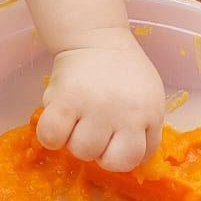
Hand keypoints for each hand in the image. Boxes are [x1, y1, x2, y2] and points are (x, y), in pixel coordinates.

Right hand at [36, 29, 164, 172]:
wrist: (97, 39)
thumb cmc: (126, 73)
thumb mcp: (151, 100)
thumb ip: (146, 130)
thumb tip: (133, 160)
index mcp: (147, 114)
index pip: (135, 159)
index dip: (120, 156)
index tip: (113, 142)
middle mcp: (122, 113)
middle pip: (105, 161)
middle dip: (97, 150)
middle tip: (93, 129)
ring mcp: (93, 106)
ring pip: (78, 151)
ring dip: (74, 141)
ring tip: (75, 121)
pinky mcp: (64, 99)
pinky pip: (50, 137)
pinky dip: (50, 136)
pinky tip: (58, 122)